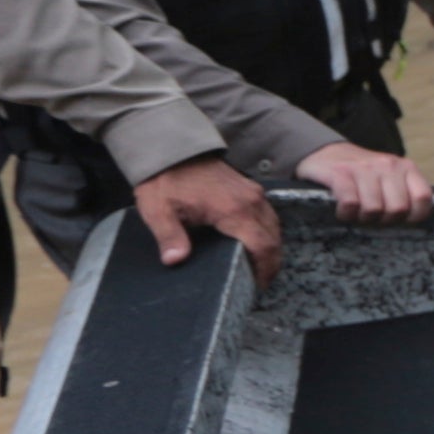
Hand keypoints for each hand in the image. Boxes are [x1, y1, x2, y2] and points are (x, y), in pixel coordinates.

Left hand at [132, 157, 283, 278]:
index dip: (264, 269)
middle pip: (273, 239)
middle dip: (271, 263)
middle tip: (260, 282)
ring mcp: (254, 193)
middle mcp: (251, 201)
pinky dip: (267, 233)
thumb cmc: (165, 180)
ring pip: (274, 227)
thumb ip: (170, 237)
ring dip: (270, 248)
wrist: (172, 148)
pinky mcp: (251, 189)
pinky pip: (268, 215)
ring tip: (259, 266)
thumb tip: (175, 260)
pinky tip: (255, 242)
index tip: (258, 286)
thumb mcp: (159, 211)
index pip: (262, 246)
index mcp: (233, 209)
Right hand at [298, 142, 433, 224]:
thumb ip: (404, 194)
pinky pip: (350, 203)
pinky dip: (346, 213)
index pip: (423, 197)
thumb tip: (414, 223)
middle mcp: (388, 165)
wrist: (325, 153)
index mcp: (405, 168)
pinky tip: (343, 211)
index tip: (401, 221)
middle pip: (397, 209)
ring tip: (357, 213)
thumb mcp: (389, 178)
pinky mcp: (340, 172)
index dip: (414, 216)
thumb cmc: (361, 174)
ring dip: (363, 218)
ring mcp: (364, 168)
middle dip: (384, 221)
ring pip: (374, 209)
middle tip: (373, 217)